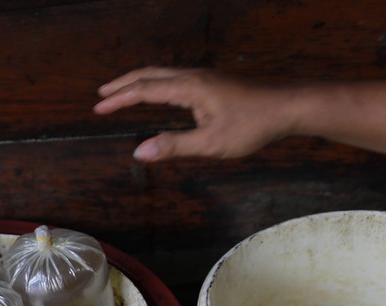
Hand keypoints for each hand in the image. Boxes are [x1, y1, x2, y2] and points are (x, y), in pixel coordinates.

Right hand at [94, 67, 293, 161]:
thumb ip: (173, 146)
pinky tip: (158, 94)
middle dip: (124, 84)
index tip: (98, 107)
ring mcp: (204, 77)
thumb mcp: (211, 143)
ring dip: (139, 81)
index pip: (144, 90)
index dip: (119, 99)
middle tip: (102, 94)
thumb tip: (139, 152)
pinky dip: (156, 83)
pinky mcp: (212, 82)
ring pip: (162, 73)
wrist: (287, 108)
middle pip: (150, 74)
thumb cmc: (252, 126)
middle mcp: (193, 76)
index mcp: (189, 88)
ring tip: (123, 91)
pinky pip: (174, 77)